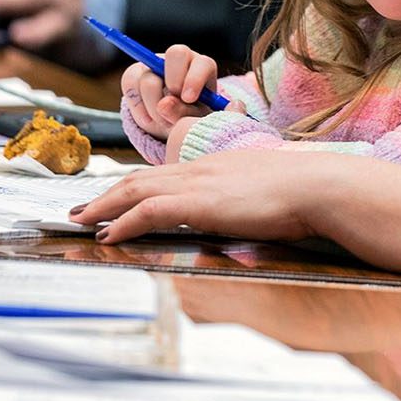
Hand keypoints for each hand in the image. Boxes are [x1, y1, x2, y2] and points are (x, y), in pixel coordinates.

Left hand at [69, 151, 339, 243]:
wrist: (318, 186)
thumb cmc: (305, 191)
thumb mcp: (268, 188)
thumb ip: (249, 195)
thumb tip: (248, 207)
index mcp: (217, 165)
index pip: (164, 173)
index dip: (135, 186)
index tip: (116, 198)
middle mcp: (201, 168)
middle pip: (141, 179)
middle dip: (107, 195)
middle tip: (83, 210)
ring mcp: (198, 184)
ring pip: (135, 191)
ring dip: (103, 207)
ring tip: (82, 222)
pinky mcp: (198, 204)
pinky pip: (147, 211)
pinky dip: (122, 222)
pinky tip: (107, 235)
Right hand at [121, 46, 221, 141]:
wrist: (171, 122)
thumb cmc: (191, 117)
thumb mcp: (193, 119)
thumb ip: (183, 112)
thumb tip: (162, 105)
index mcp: (202, 68)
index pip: (202, 63)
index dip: (195, 79)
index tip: (188, 99)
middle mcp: (180, 60)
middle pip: (176, 53)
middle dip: (174, 81)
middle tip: (173, 104)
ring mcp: (154, 65)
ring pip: (149, 78)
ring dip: (154, 106)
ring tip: (163, 121)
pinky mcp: (135, 74)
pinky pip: (130, 84)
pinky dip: (137, 107)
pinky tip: (148, 118)